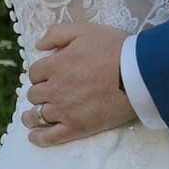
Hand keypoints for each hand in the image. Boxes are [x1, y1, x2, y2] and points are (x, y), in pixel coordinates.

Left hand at [23, 22, 135, 145]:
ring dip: (32, 115)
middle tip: (48, 93)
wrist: (138, 74)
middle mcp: (55, 89)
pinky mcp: (77, 127)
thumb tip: (38, 44)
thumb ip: (57, 34)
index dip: (41, 73)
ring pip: (38, 115)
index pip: (35, 72)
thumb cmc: (114, 49)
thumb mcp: (84, 30)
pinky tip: (34, 136)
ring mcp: (65, 110)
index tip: (48, 75)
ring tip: (30, 117)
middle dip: (40, 92)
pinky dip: (39, 137)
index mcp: (55, 65)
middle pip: (35, 94)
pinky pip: (50, 136)